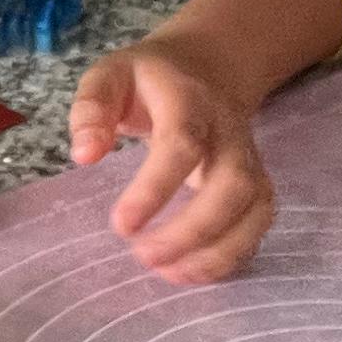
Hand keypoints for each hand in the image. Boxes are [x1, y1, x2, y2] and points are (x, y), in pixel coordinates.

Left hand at [70, 38, 278, 284]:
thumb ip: (92, 109)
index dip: (155, 189)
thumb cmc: (149, 79)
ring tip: (169, 274)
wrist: (208, 66)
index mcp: (189, 100)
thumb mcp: (111, 75)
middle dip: (194, 229)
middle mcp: (228, 131)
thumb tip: (84, 155)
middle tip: (144, 256)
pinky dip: (232, 254)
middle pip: (232, 183)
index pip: (183, 145)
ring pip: (254, 208)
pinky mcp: (256, 182)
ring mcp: (249, 157)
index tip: (122, 226)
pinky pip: (258, 222)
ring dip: (217, 250)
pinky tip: (191, 271)